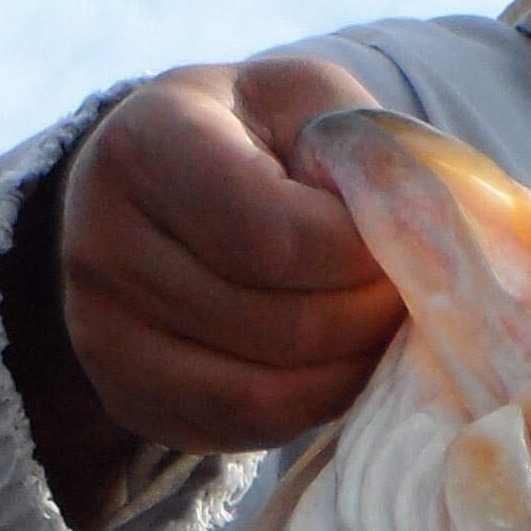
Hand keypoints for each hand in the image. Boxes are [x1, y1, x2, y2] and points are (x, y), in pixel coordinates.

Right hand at [28, 53, 406, 507]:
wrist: (156, 185)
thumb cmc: (250, 136)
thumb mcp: (304, 102)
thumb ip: (363, 150)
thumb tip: (428, 237)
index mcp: (144, 145)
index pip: (271, 236)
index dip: (356, 255)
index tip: (397, 240)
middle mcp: (102, 245)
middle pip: (278, 325)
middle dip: (367, 317)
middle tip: (408, 293)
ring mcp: (104, 332)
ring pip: (266, 390)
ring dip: (351, 367)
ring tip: (381, 325)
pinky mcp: (127, 396)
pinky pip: (245, 429)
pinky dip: (315, 404)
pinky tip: (340, 362)